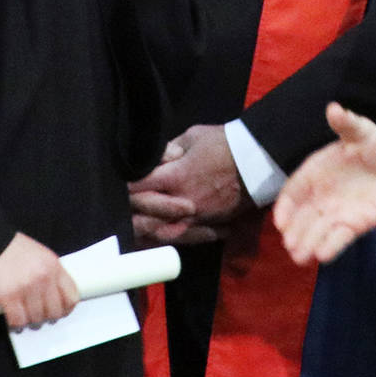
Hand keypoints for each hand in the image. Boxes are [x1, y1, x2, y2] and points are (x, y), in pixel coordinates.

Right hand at [0, 232, 80, 330]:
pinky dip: (16, 324)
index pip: (71, 296)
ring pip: (36, 318)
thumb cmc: (9, 248)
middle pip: (55, 311)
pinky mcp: (8, 296)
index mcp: (53, 266)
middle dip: (47, 317)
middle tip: (38, 316)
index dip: (66, 309)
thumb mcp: (38, 254)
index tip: (60, 312)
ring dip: (30, 321)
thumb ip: (48, 272)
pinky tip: (12, 320)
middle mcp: (43, 278)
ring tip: (23, 317)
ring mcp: (26, 288)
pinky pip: (18, 320)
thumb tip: (52, 295)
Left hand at [128, 125, 248, 242]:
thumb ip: (167, 150)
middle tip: (118, 208)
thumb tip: (151, 159)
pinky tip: (155, 237)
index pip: (137, 187)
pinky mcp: (208, 225)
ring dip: (144, 231)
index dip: (123, 187)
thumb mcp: (192, 137)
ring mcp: (196, 217)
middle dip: (128, 211)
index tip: (116, 184)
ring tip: (132, 228)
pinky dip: (167, 239)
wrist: (259, 160)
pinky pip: (182, 238)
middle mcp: (182, 202)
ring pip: (160, 233)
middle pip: (144, 214)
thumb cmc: (226, 144)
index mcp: (175, 177)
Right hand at [275, 103, 375, 264]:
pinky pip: (338, 237)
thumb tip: (334, 108)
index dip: (285, 205)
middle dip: (295, 231)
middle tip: (291, 245)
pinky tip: (323, 256)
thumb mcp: (363, 132)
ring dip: (307, 243)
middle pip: (301, 215)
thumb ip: (348, 124)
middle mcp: (319, 195)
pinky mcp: (352, 225)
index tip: (280, 221)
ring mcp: (334, 212)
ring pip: (316, 230)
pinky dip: (331, 246)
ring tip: (301, 257)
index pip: (294, 190)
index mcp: (315, 171)